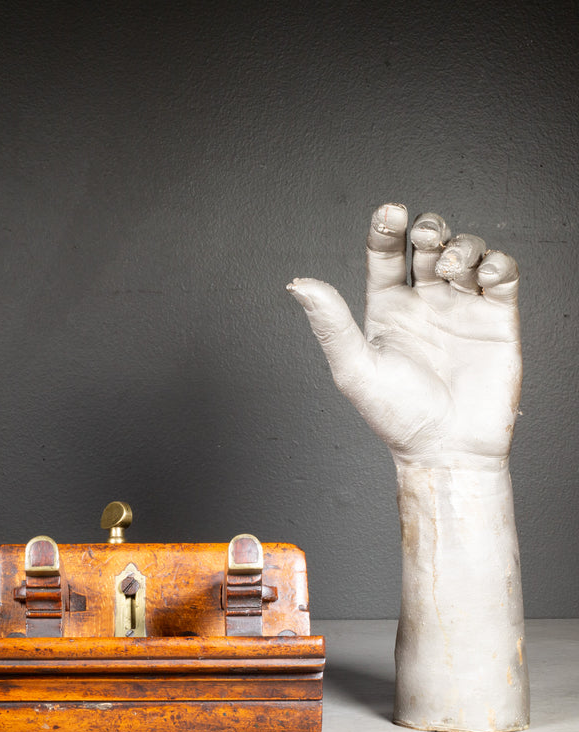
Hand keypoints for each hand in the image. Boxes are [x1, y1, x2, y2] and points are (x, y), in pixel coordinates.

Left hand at [287, 203, 520, 469]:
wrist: (446, 449)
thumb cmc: (396, 416)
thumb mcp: (354, 367)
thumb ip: (330, 322)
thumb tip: (297, 284)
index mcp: (386, 309)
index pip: (385, 255)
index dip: (386, 229)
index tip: (390, 212)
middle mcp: (422, 303)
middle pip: (428, 244)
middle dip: (428, 228)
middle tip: (425, 236)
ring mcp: (460, 308)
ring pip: (465, 252)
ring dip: (461, 245)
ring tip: (450, 267)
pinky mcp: (497, 319)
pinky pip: (502, 276)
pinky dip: (497, 264)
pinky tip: (484, 275)